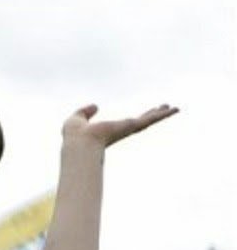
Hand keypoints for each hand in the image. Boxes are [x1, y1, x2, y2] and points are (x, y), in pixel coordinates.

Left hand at [61, 103, 176, 150]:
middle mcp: (121, 131)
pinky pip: (151, 119)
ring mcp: (128, 130)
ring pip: (149, 121)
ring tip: (176, 109)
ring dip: (162, 115)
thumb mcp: (77, 118)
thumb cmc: (75, 135)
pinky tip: (174, 110)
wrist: (80, 143)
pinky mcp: (132, 127)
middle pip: (142, 122)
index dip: (134, 120)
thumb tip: (96, 106)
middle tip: (165, 109)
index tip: (144, 116)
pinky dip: (163, 115)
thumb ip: (84, 112)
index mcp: (109, 131)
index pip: (125, 124)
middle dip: (153, 116)